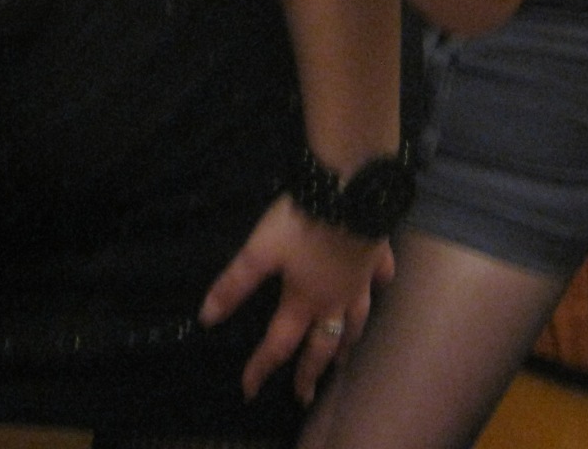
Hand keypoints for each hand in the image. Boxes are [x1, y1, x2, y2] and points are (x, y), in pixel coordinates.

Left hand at [199, 194, 392, 402]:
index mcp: (304, 301)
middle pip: (323, 345)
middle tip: (305, 396)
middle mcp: (336, 300)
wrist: (349, 192)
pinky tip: (380, 288)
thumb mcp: (259, 251)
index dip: (261, 368)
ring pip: (355, 322)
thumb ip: (234, 284)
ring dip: (346, 343)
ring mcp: (361, 280)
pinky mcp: (377, 257)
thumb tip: (206, 319)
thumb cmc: (302, 223)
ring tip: (342, 359)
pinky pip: (380, 280)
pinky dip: (378, 289)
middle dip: (311, 373)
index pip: (279, 344)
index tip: (248, 392)